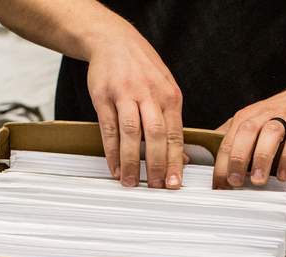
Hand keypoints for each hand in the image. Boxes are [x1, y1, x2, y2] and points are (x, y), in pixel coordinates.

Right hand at [86, 25, 184, 187]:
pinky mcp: (104, 96)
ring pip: (131, 133)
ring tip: (132, 182)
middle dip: (157, 165)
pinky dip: (111, 151)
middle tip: (156, 187)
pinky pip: (109, 128)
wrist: (113, 40)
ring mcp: (126, 94)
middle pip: (156, 135)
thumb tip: (181, 156)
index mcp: (170, 96)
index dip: (175, 161)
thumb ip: (172, 121)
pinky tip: (114, 166)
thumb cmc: (142, 68)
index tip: (175, 183)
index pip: (175, 134)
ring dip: (132, 162)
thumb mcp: (165, 89)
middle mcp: (150, 94)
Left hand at [214, 78, 285, 187]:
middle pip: (245, 134)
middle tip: (235, 182)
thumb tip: (215, 162)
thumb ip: (236, 139)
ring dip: (261, 159)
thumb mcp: (254, 122)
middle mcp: (263, 116)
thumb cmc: (282, 114)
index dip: (221, 164)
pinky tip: (284, 174)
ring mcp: (285, 119)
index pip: (228, 141)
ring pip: (270, 135)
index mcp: (246, 118)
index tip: (219, 184)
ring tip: (258, 180)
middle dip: (237, 159)